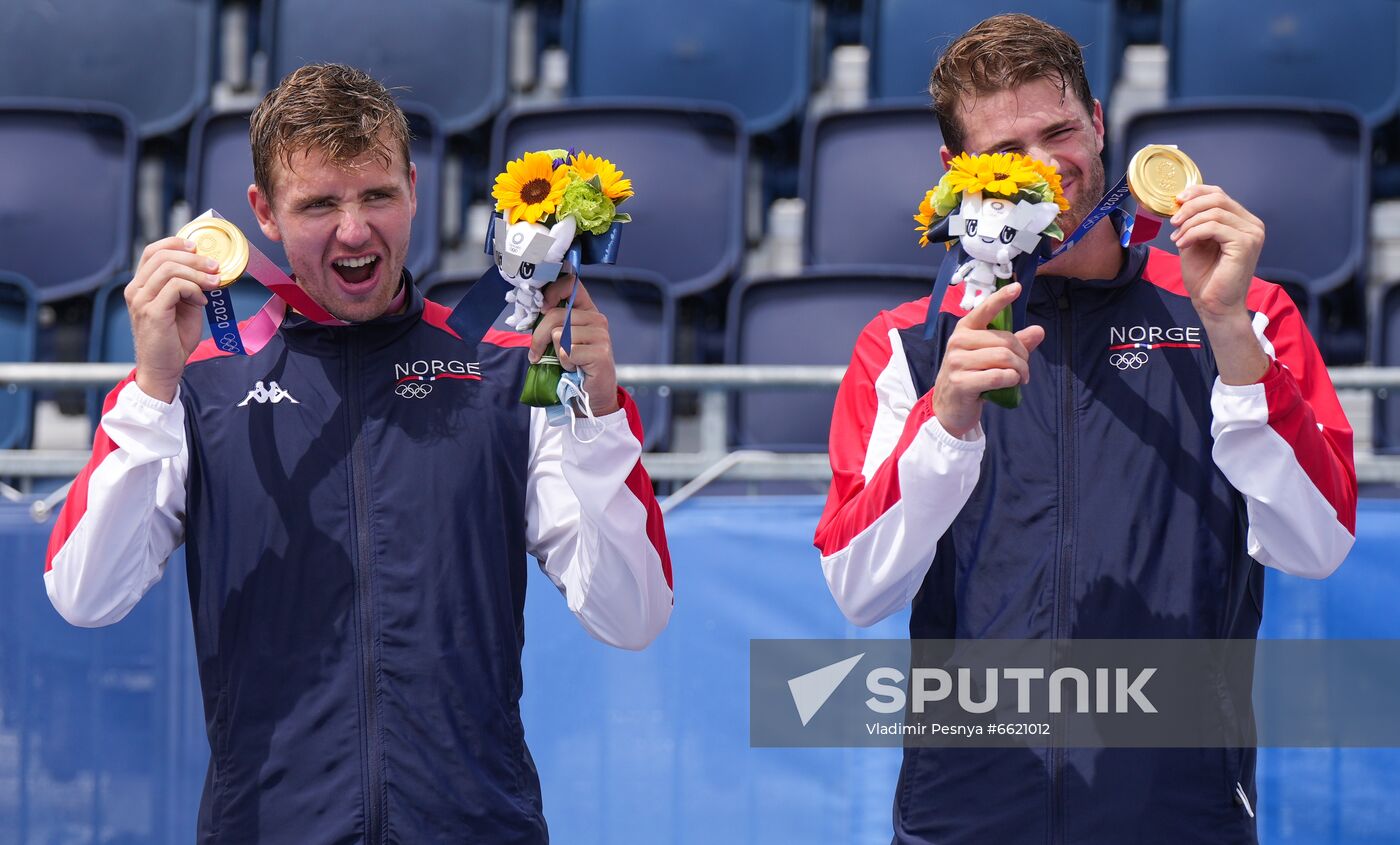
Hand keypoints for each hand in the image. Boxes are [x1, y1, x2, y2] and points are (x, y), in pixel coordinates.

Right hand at [126, 237, 223, 401]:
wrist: (163, 368)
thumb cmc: (174, 338)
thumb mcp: (184, 305)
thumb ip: (189, 286)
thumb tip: (208, 268)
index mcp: (141, 285)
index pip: (152, 251)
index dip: (175, 243)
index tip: (198, 248)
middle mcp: (135, 290)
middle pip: (162, 256)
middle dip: (194, 258)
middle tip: (216, 267)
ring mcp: (141, 300)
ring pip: (170, 269)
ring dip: (198, 273)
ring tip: (214, 284)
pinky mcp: (151, 312)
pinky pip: (175, 287)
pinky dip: (194, 289)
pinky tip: (202, 301)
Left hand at [528, 273, 619, 415]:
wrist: (591, 394)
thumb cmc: (574, 365)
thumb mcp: (560, 339)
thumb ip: (551, 322)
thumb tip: (530, 310)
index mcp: (587, 311)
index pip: (571, 284)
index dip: (551, 292)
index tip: (541, 308)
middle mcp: (597, 319)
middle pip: (556, 315)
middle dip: (539, 336)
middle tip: (536, 354)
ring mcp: (601, 336)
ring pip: (560, 334)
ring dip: (557, 354)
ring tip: (568, 361)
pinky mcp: (601, 353)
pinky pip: (567, 351)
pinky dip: (565, 363)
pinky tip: (576, 367)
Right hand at [932, 282, 1044, 437]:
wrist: (950, 407)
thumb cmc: (972, 376)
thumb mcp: (991, 357)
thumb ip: (1015, 343)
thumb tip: (1038, 330)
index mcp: (965, 329)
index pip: (985, 309)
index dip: (1002, 298)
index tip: (1017, 287)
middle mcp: (958, 342)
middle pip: (1005, 341)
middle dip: (1023, 356)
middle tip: (1024, 369)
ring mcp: (957, 362)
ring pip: (1004, 358)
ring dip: (1020, 370)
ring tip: (1020, 378)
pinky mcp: (961, 382)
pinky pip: (998, 376)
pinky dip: (1011, 380)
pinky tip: (1011, 384)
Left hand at [1169, 185, 1264, 320]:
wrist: (1214, 305)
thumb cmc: (1206, 278)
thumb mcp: (1195, 242)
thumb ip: (1193, 222)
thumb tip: (1181, 203)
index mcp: (1242, 222)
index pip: (1220, 194)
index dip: (1196, 192)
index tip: (1176, 201)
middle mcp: (1252, 225)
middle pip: (1218, 198)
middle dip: (1190, 208)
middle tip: (1173, 222)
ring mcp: (1251, 234)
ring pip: (1214, 212)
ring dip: (1189, 224)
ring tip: (1177, 239)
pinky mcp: (1245, 244)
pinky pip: (1214, 227)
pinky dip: (1193, 233)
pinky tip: (1183, 244)